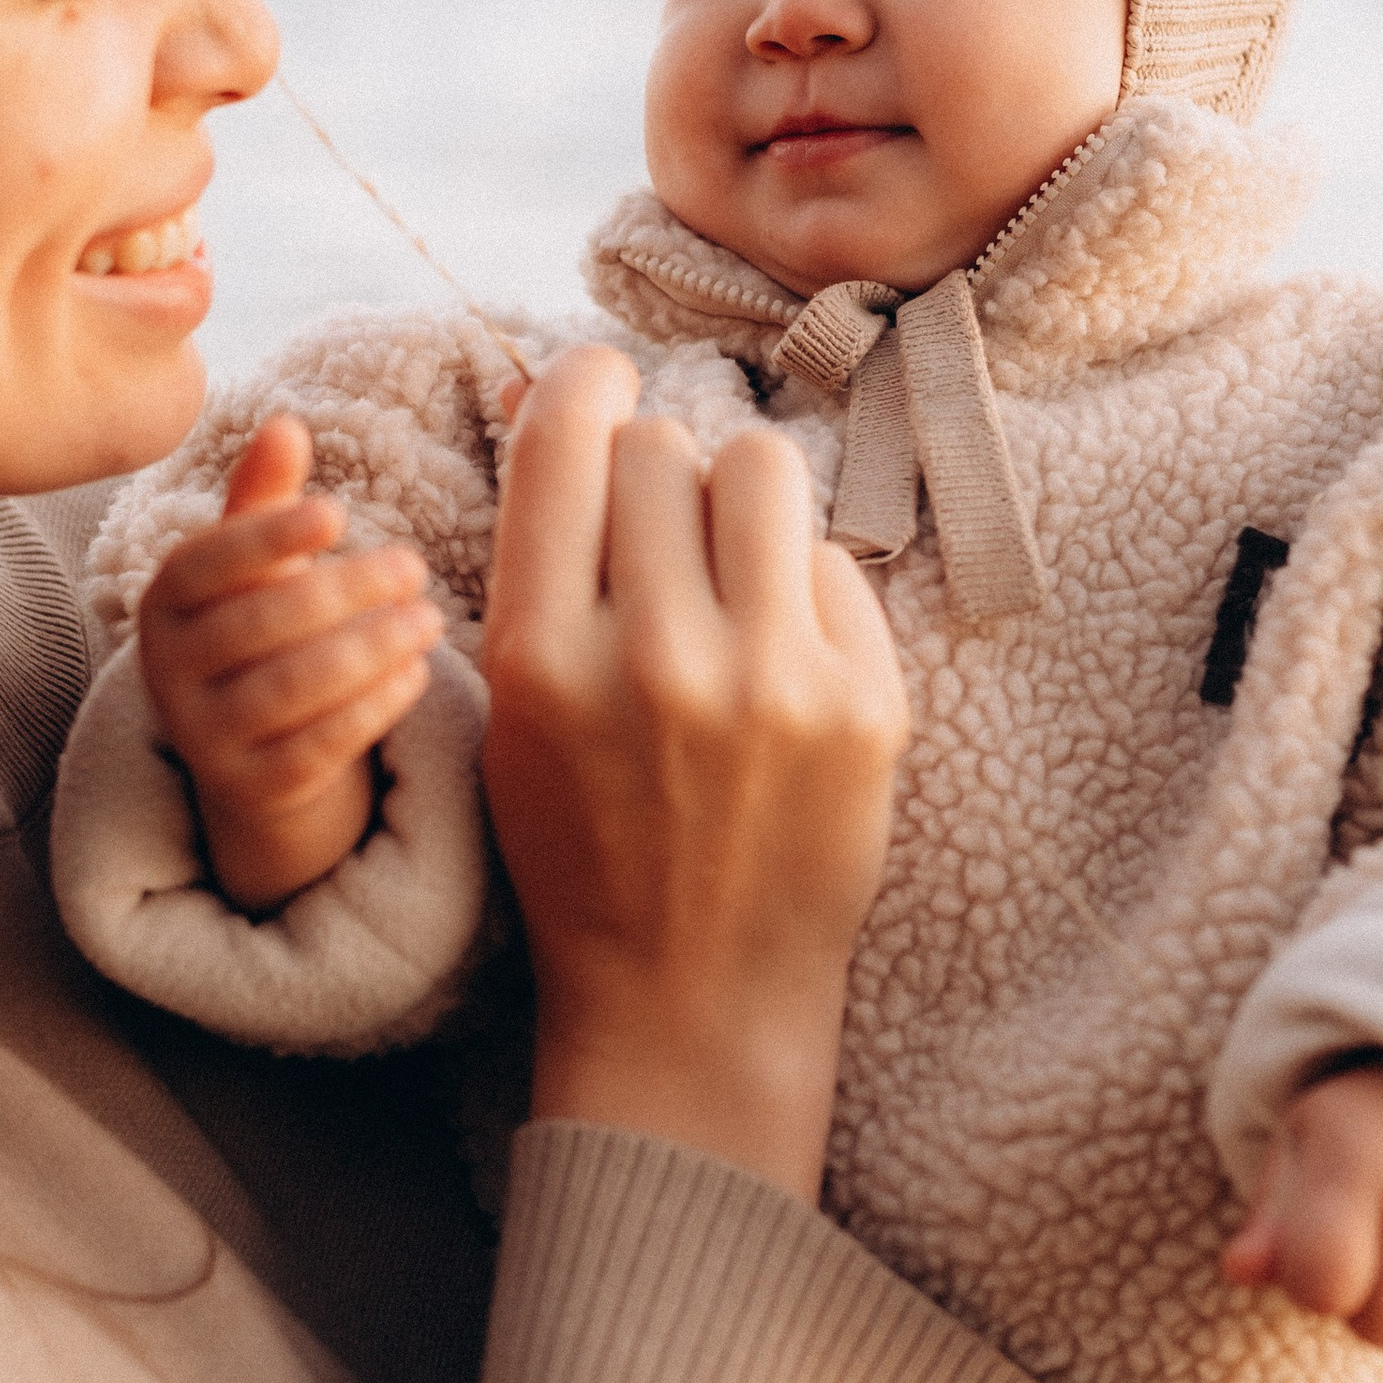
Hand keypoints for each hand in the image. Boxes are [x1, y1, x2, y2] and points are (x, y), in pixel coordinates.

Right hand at [137, 417, 443, 914]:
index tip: (339, 513)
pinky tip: (415, 675)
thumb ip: (264, 500)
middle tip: (414, 568)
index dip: (268, 536)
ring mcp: (203, 738)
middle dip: (344, 593)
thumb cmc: (261, 633)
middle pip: (259, 626)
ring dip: (368, 650)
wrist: (251, 753)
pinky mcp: (249, 791)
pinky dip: (371, 709)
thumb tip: (284, 423)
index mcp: (162, 603)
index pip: (207, 563)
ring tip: (428, 620)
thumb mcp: (252, 568)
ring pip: (289, 690)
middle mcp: (167, 672)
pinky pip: (316, 750)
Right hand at [479, 345, 904, 1198]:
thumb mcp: (516, 715)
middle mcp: (655, 657)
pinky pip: (834, 559)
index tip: (600, 385)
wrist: (692, 998)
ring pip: (762, 466)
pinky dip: (805, 590)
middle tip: (658, 542)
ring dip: (738, 497)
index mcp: (541, 658)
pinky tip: (782, 660)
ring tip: (729, 567)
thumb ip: (538, 568)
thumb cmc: (586, 848)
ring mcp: (771, 680)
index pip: (567, 437)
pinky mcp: (867, 703)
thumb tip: (570, 396)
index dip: (583, 384)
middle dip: (658, 474)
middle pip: (666, 445)